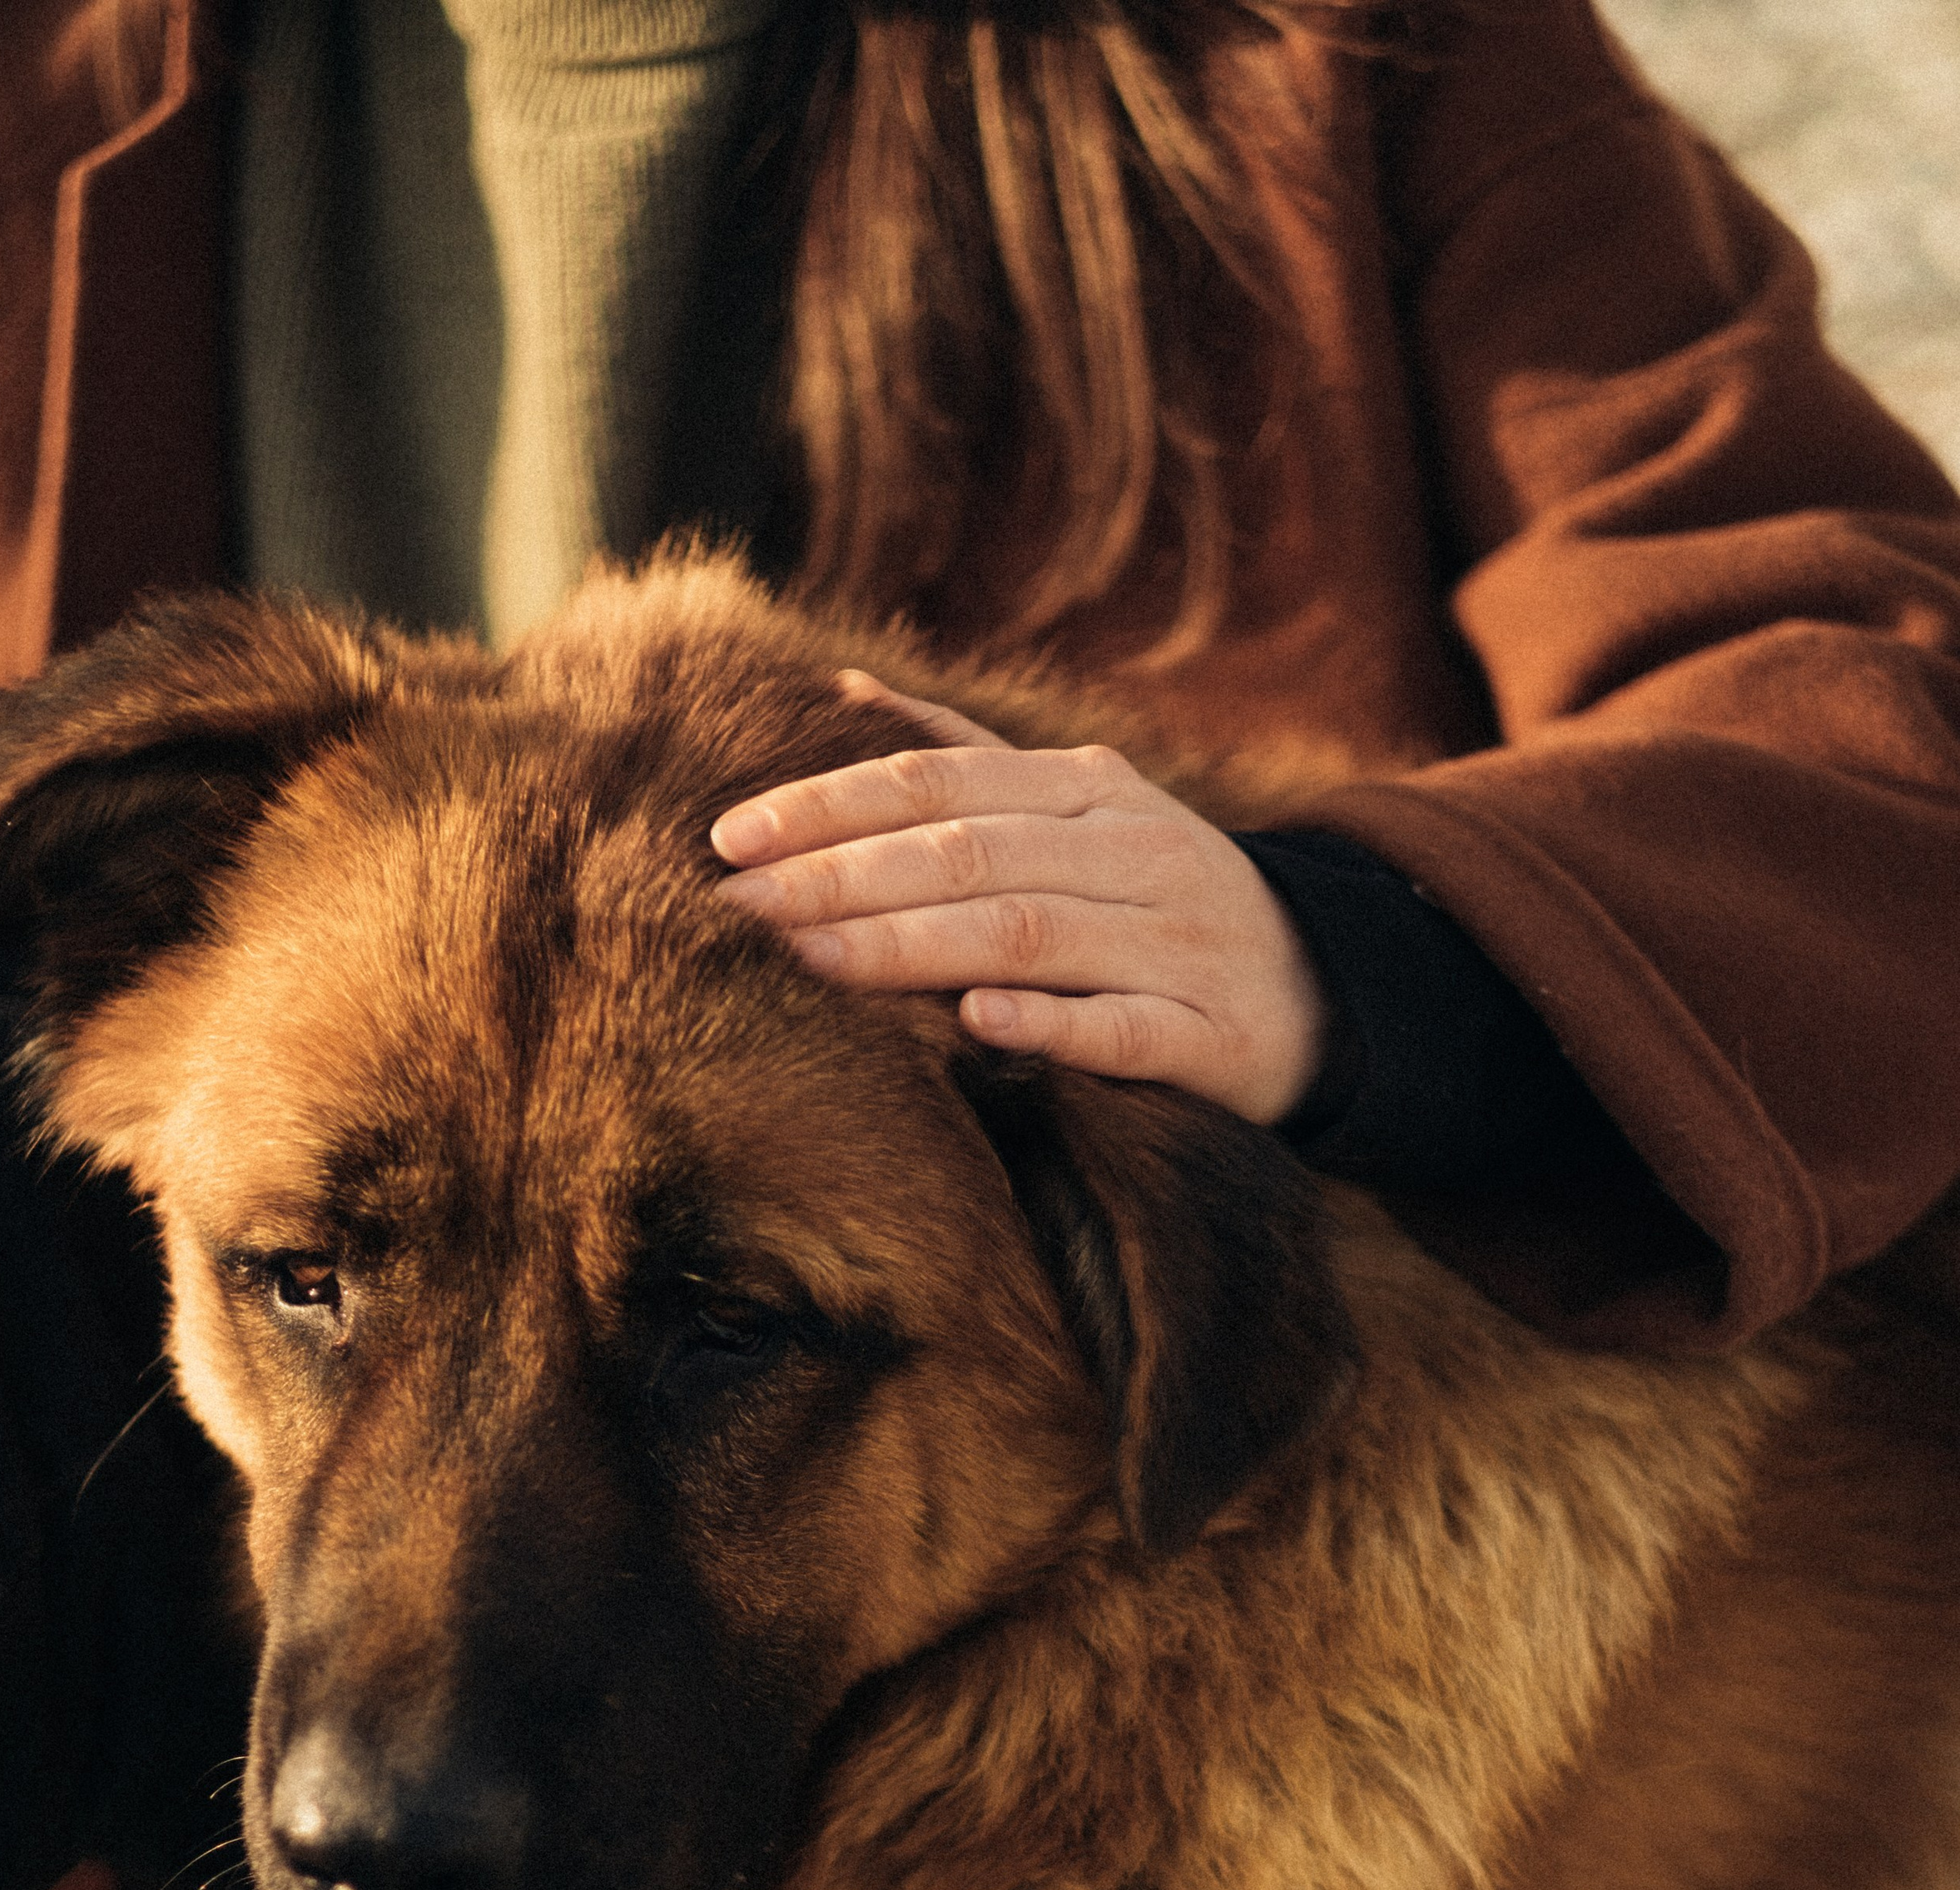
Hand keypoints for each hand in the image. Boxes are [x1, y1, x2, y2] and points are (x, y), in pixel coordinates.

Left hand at [711, 672, 1328, 1124]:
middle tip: (738, 907)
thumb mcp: (1085, 809)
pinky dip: (1051, 1022)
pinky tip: (977, 1022)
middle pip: (968, 854)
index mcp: (1089, 792)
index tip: (728, 838)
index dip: (830, 804)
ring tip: (813, 959)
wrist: (1325, 994)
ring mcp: (1175, 941)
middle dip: (843, 877)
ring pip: (1029, 933)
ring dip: (914, 946)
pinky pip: (1124, 1026)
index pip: (939, 783)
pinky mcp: (1210, 1035)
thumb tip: (847, 691)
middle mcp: (1134, 851)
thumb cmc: (1162, 902)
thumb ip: (971, 757)